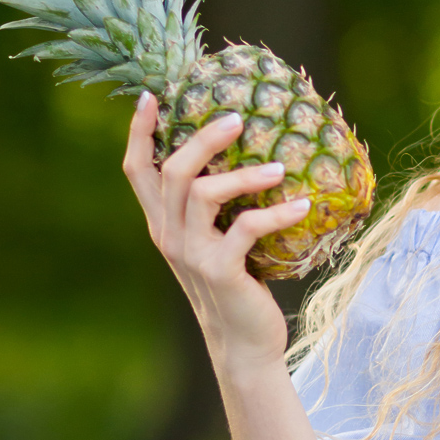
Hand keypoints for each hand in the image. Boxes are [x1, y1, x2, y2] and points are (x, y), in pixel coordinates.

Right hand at [122, 92, 310, 366]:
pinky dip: (277, 212)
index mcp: (162, 223)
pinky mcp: (220, 270)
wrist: (243, 343)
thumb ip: (214, 207)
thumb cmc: (236, 284)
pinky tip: (303, 205)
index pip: (137, 171)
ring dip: (243, 174)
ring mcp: (191, 253)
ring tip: (279, 167)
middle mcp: (168, 235)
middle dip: (203, 138)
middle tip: (237, 118)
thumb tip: (250, 152)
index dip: (139, 132)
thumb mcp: (214, 242)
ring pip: (203, 193)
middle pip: (172, 171)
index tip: (150, 95)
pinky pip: (246, 227)